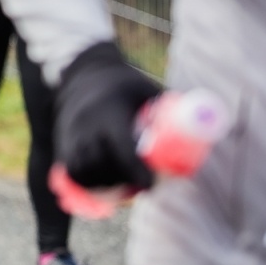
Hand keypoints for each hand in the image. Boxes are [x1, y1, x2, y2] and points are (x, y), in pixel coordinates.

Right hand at [54, 41, 161, 189]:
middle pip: (101, 165)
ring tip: (123, 187)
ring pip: (84, 172)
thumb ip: (168, 111)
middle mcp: (86, 126)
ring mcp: (71, 136)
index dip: (135, 171)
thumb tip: (202, 128)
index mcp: (109, 112)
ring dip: (103, 186)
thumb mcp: (147, 91)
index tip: (149, 186)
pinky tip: (103, 187)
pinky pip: (71, 173)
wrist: (82, 77)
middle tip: (142, 186)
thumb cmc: (124, 85)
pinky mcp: (63, 145)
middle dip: (121, 183)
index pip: (120, 147)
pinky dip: (86, 185)